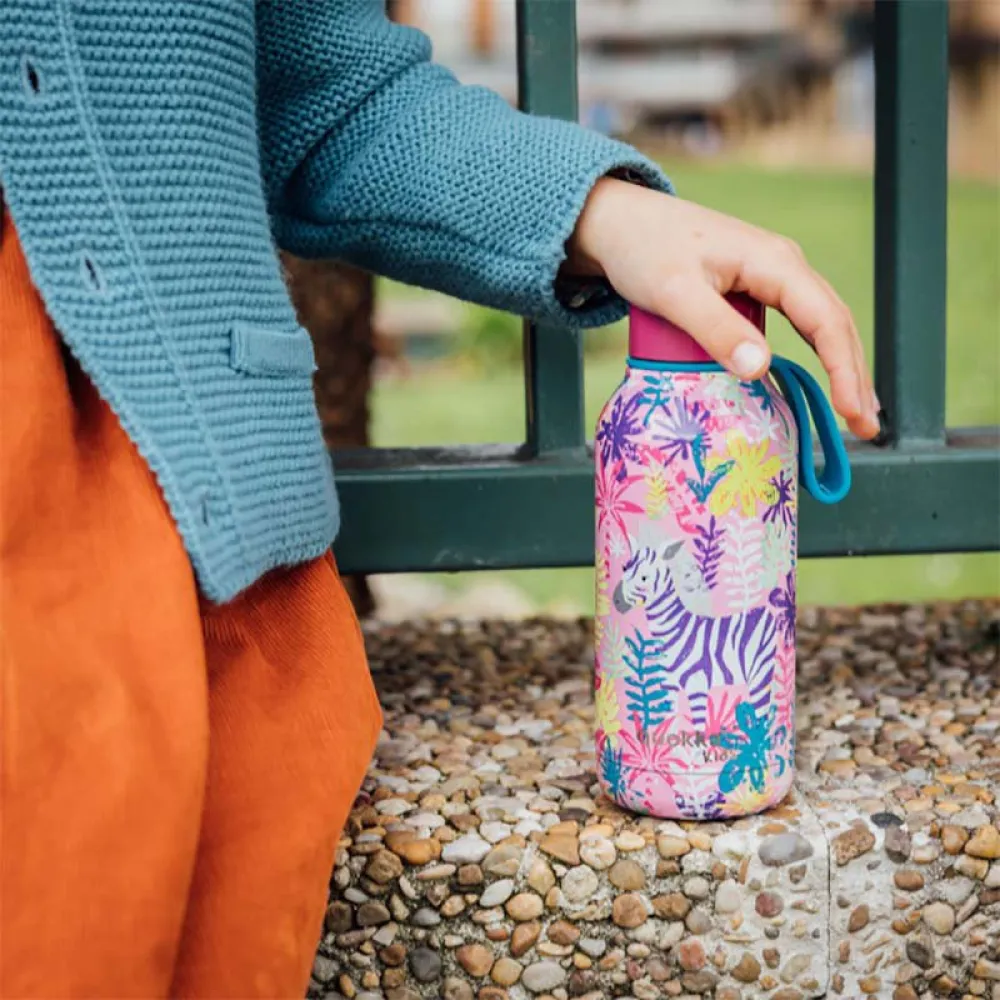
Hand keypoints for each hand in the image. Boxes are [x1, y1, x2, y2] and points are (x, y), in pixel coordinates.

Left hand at [569, 177, 880, 439]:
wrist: (619, 222)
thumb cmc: (643, 250)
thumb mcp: (674, 293)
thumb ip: (715, 329)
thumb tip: (761, 369)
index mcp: (773, 261)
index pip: (825, 320)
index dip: (843, 368)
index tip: (850, 412)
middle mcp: (783, 264)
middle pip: (834, 323)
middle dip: (854, 374)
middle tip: (865, 427)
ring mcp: (771, 274)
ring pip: (820, 323)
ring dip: (840, 365)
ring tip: (852, 411)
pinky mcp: (754, 286)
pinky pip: (797, 322)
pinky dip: (814, 353)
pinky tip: (820, 378)